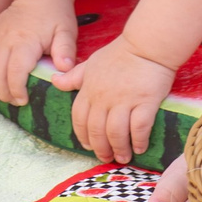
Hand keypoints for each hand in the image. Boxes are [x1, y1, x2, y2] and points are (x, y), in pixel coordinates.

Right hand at [0, 0, 79, 104]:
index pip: (15, 71)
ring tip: (5, 93)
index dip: (17, 89)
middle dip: (4, 92)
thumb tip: (64, 69)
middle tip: (16, 101)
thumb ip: (66, 50)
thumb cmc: (55, 15)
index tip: (24, 100)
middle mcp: (6, 38)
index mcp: (26, 40)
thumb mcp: (66, 31)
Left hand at [50, 41, 174, 164]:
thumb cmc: (120, 53)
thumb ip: (74, 76)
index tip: (87, 146)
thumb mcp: (92, 63)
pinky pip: (139, 127)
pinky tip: (140, 147)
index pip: (79, 119)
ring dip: (119, 148)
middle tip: (106, 157)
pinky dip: (138, 140)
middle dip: (100, 148)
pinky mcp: (145, 102)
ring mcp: (124, 100)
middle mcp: (103, 97)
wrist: (147, 44)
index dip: (82, 136)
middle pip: (96, 130)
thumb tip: (54, 81)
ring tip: (123, 157)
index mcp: (89, 89)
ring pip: (116, 133)